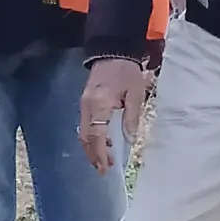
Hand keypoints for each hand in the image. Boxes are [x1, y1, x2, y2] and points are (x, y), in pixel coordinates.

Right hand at [78, 57, 150, 173]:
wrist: (113, 51)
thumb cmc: (127, 72)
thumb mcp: (136, 94)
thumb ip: (132, 118)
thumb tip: (129, 140)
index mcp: (99, 104)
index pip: (95, 135)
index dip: (99, 154)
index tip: (105, 167)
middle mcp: (87, 106)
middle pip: (85, 137)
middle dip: (94, 155)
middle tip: (104, 169)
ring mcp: (84, 104)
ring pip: (84, 132)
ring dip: (93, 147)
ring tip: (107, 159)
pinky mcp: (85, 102)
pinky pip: (85, 124)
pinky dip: (92, 137)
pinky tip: (104, 142)